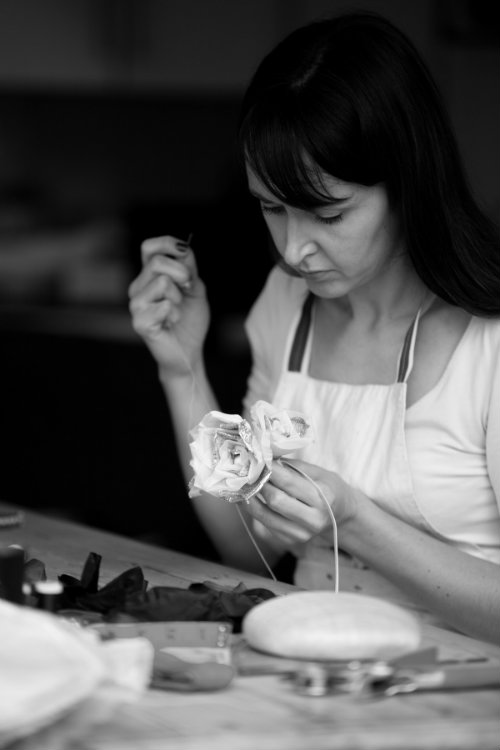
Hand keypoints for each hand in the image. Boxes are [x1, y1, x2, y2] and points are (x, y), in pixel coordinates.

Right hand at [128, 235, 210, 374]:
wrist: (189, 350)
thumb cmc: (189, 319)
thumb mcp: (195, 288)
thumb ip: (188, 268)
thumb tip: (182, 248)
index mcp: (149, 276)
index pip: (149, 247)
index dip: (167, 243)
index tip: (184, 252)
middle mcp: (138, 287)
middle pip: (157, 262)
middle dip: (182, 273)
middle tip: (188, 288)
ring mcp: (136, 305)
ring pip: (161, 282)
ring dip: (178, 297)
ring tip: (176, 311)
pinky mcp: (139, 322)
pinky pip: (163, 305)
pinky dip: (175, 313)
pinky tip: (170, 323)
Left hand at [246, 458, 360, 546]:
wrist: (340, 515)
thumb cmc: (328, 488)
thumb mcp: (318, 472)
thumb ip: (292, 466)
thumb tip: (265, 457)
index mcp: (323, 497)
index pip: (288, 481)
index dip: (268, 470)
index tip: (257, 459)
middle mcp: (313, 519)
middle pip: (275, 500)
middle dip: (258, 483)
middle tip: (247, 471)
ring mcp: (301, 534)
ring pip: (265, 515)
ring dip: (249, 498)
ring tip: (242, 484)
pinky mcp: (290, 540)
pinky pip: (265, 525)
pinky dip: (254, 510)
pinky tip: (249, 498)